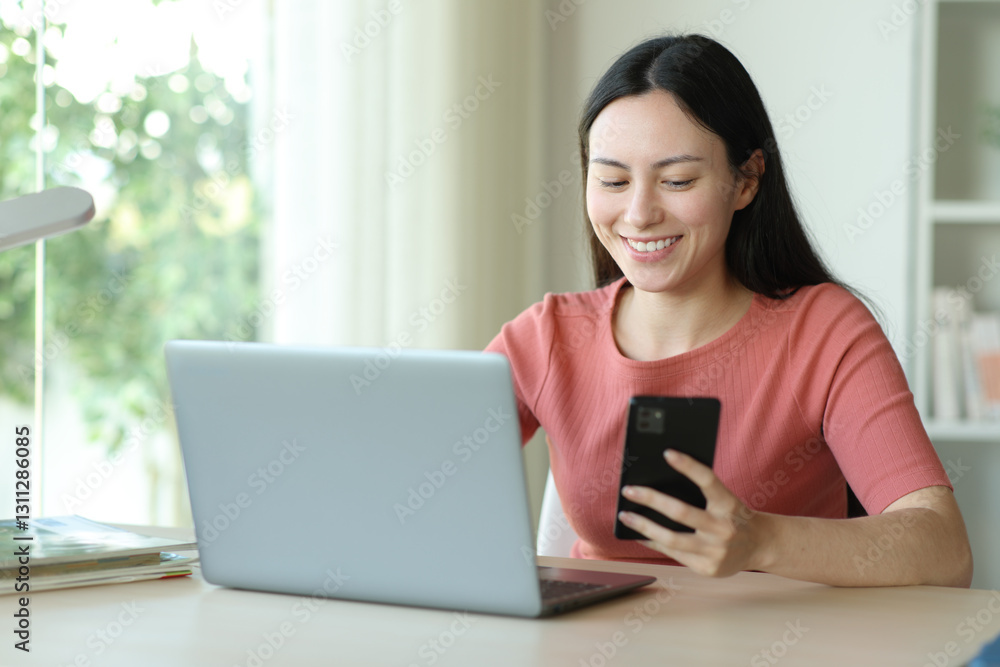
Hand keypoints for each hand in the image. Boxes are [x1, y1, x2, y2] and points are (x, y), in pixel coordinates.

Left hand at [617, 449, 765, 576]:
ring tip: (625, 516)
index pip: (708, 480)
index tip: (666, 452)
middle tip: (628, 490)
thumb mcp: (726, 500)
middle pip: (681, 512)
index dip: (688, 465)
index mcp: (729, 505)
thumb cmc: (734, 515)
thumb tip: (658, 483)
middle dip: (650, 499)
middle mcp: (724, 528)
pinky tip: (640, 534)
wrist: (760, 546)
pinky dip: (653, 542)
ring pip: (671, 539)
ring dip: (643, 526)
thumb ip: (702, 493)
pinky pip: (673, 554)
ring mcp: (716, 551)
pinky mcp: (708, 568)